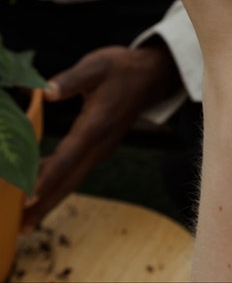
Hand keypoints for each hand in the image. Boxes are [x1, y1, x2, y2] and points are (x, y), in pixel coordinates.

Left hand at [22, 42, 179, 232]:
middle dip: (45, 204)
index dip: (49, 177)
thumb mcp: (97, 65)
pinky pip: (75, 172)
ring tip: (24, 221)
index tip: (30, 198)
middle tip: (20, 228)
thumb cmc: (121, 68)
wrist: (150, 77)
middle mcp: (100, 144)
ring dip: (49, 200)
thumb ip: (71, 79)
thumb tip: (46, 92)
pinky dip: (56, 185)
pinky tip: (36, 189)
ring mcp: (100, 150)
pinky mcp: (98, 150)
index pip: (69, 155)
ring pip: (72, 179)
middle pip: (69, 179)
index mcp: (97, 124)